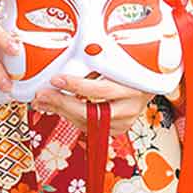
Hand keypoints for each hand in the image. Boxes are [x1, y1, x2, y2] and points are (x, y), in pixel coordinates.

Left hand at [32, 74, 152, 135]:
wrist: (150, 84)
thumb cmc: (131, 68)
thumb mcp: (116, 62)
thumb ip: (94, 63)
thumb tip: (64, 62)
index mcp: (132, 88)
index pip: (101, 89)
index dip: (76, 85)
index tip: (56, 79)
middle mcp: (129, 109)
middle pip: (90, 112)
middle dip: (61, 103)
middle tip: (42, 94)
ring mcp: (123, 123)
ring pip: (85, 122)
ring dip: (60, 111)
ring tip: (42, 101)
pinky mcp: (116, 130)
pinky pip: (87, 126)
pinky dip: (69, 116)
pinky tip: (56, 107)